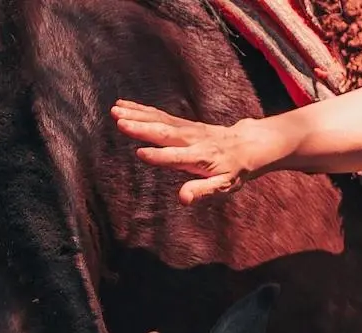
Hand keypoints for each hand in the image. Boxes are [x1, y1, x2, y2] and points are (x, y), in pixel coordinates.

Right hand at [112, 100, 267, 203]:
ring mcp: (186, 128)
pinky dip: (141, 109)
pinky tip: (125, 105)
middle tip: (119, 121)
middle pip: (164, 132)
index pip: (177, 157)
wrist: (247, 144)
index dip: (160, 157)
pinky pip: (159, 115)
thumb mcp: (224, 186)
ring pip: (158, 119)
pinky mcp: (181, 123)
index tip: (141, 154)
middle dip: (141, 127)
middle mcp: (191, 140)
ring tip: (115, 110)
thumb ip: (203, 191)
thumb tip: (183, 199)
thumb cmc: (234, 171)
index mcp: (201, 158)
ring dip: (136, 114)